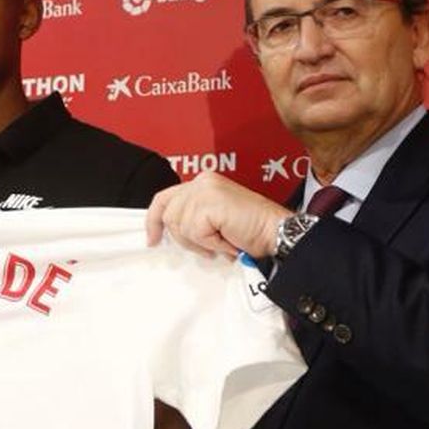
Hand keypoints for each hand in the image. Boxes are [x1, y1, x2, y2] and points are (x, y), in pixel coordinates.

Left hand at [145, 172, 289, 259]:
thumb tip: (169, 230)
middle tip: (207, 247)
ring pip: (181, 226)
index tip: (153, 239)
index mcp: (202, 182)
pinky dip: (211, 243)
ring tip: (223, 240)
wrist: (275, 231)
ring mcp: (205, 190)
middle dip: (185, 238)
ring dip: (202, 242)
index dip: (154, 220)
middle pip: (169, 215)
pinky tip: (228, 240)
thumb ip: (193, 216)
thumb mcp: (214, 219)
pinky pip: (195, 233)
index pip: (165, 198)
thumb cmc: (251, 229)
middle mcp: (201, 181)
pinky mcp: (209, 204)